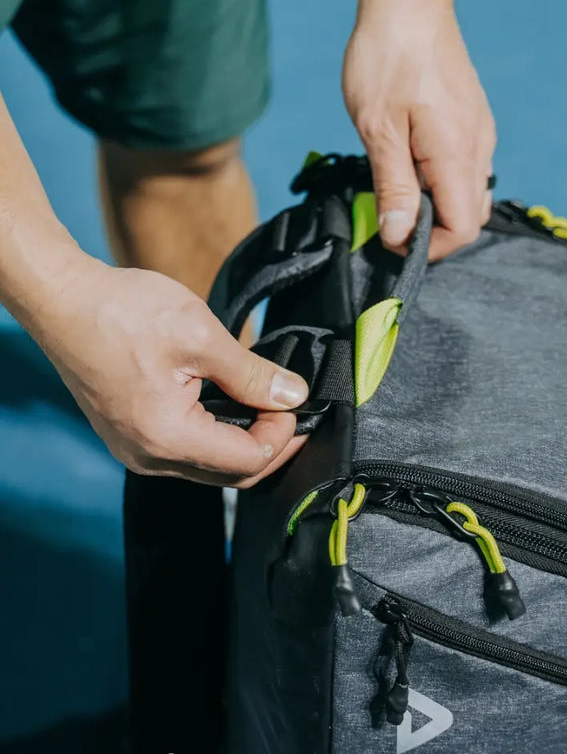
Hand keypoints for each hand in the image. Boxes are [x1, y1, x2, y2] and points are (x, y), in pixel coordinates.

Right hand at [36, 257, 308, 486]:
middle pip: (229, 475)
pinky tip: (228, 405)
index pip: (248, 462)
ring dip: (241, 442)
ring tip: (264, 405)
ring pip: (206, 467)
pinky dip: (213, 435)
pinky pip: (182, 452)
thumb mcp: (200, 336)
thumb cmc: (123, 312)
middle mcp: (148, 457)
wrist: (63, 300)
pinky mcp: (127, 434)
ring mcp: (133, 449)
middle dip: (268, 446)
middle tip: (290, 409)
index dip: (282, 435)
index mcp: (168, 438)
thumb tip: (293, 395)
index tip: (295, 402)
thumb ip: (251, 374)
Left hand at [342, 0, 495, 259]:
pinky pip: (464, 168)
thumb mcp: (378, 129)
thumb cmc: (386, 58)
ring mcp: (479, 132)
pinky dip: (438, 180)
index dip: (428, 247)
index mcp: (457, 154)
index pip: (463, 228)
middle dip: (432, 230)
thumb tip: (399, 236)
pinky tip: (407, 159)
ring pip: (468, 192)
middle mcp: (478, 147)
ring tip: (394, 183)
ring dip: (434, 203)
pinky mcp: (471, 119)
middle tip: (387, 214)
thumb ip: (393, 187)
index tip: (391, 238)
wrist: (407, 1)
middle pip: (470, 216)